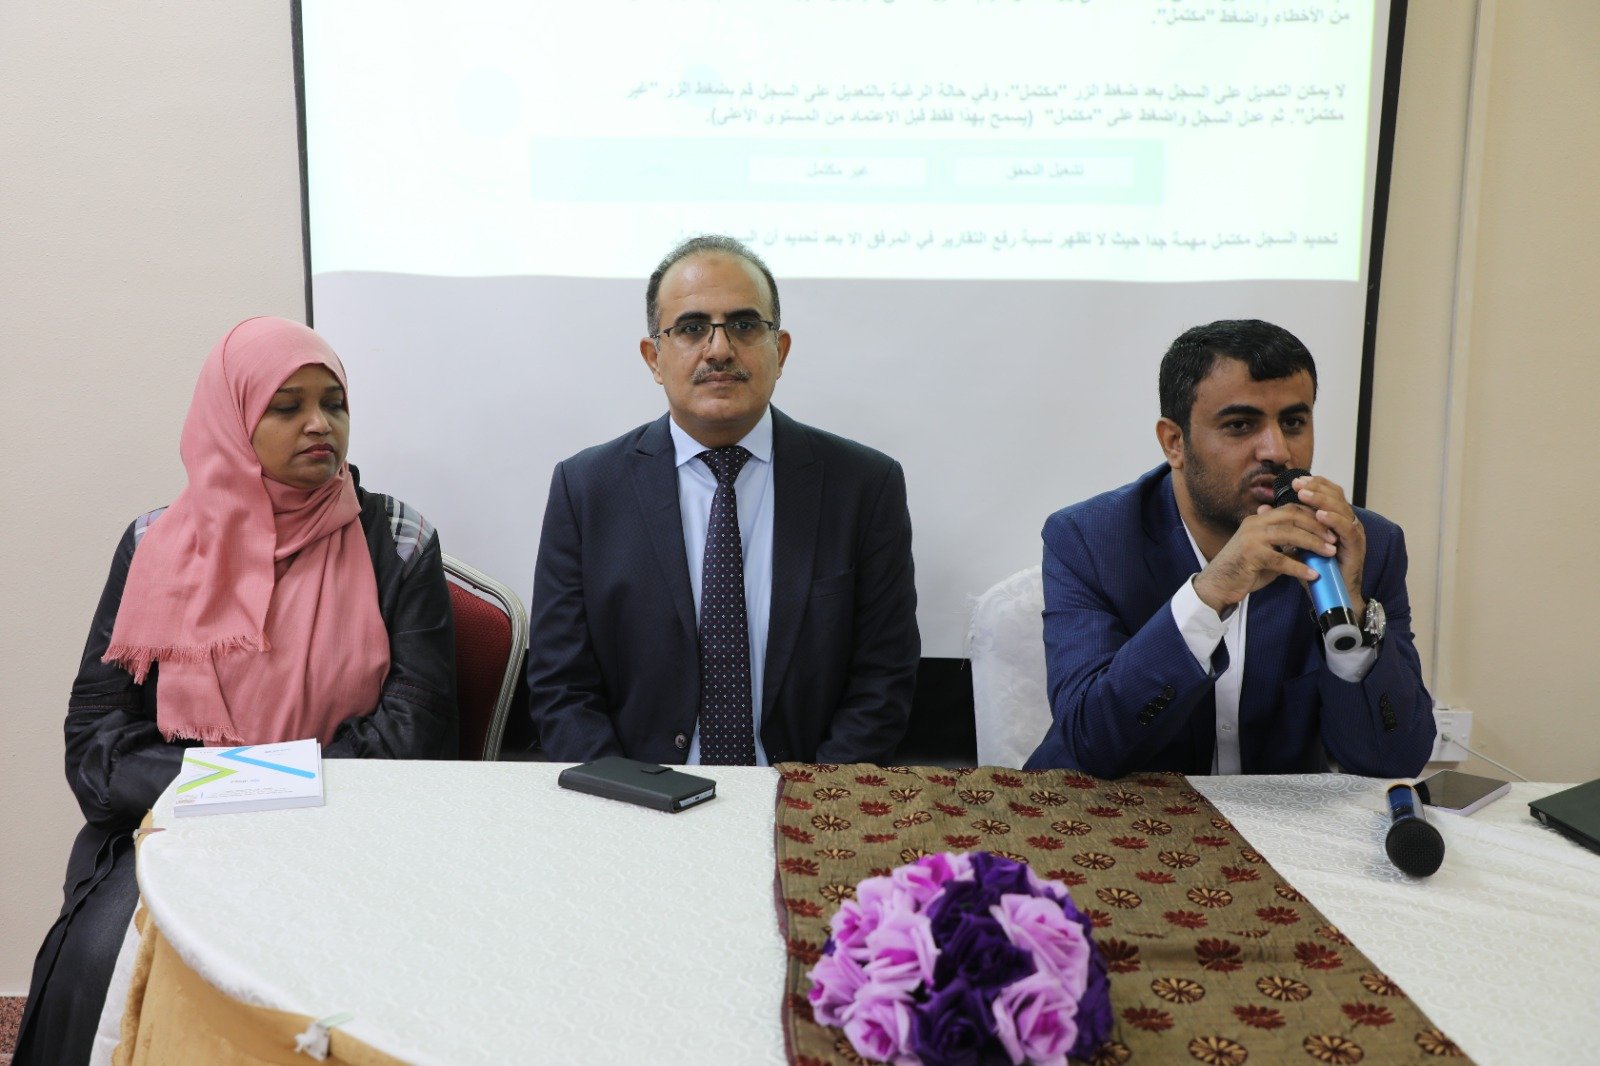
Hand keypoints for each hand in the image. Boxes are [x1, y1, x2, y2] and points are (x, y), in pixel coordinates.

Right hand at [1193, 502, 1337, 612]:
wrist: (1217, 585)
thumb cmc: (1243, 570)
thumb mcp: (1266, 552)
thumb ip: (1284, 545)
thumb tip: (1310, 545)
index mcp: (1258, 520)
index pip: (1291, 509)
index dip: (1313, 516)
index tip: (1330, 527)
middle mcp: (1254, 524)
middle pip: (1293, 516)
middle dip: (1317, 526)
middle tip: (1334, 538)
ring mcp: (1252, 539)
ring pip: (1290, 534)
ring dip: (1313, 543)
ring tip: (1330, 553)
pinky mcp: (1251, 556)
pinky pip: (1281, 560)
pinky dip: (1300, 567)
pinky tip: (1313, 574)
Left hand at [1287, 474, 1366, 613]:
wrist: (1333, 594)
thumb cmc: (1317, 569)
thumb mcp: (1296, 543)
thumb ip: (1284, 524)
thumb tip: (1263, 508)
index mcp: (1335, 518)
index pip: (1328, 493)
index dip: (1314, 485)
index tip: (1295, 480)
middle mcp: (1347, 522)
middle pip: (1336, 496)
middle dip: (1316, 488)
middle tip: (1298, 483)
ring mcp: (1354, 533)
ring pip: (1341, 509)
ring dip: (1322, 500)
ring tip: (1304, 495)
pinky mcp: (1356, 546)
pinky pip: (1347, 529)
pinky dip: (1334, 520)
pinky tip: (1320, 516)